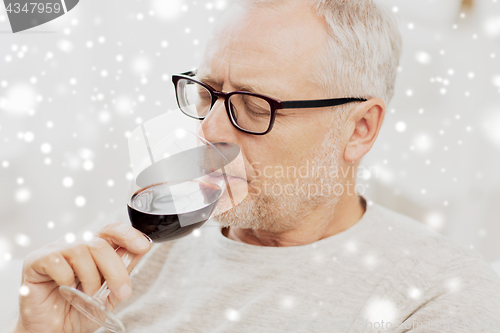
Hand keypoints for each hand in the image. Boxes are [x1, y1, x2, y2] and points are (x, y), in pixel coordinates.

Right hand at [15, 221, 151, 332]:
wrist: (53, 332)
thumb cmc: (78, 311)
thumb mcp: (109, 293)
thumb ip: (123, 271)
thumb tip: (142, 249)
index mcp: (92, 249)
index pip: (111, 230)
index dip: (128, 234)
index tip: (143, 246)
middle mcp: (74, 245)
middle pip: (100, 243)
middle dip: (116, 270)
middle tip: (122, 292)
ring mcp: (54, 251)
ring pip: (82, 250)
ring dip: (91, 278)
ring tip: (88, 296)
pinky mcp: (36, 261)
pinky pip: (57, 261)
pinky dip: (67, 278)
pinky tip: (66, 290)